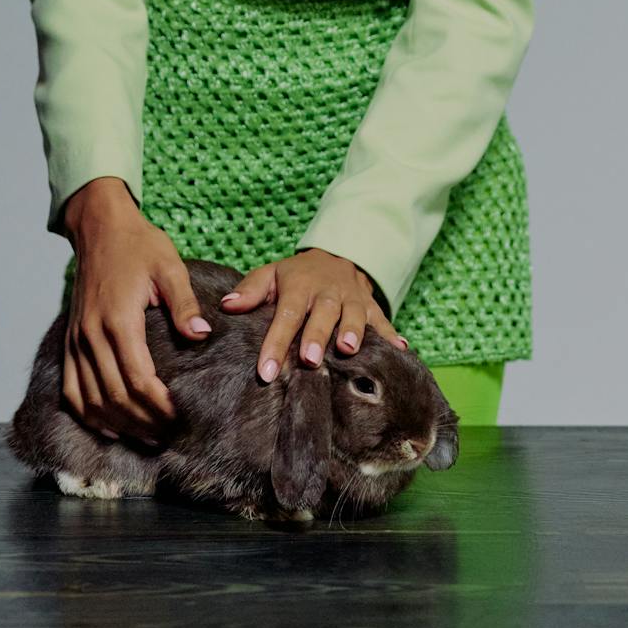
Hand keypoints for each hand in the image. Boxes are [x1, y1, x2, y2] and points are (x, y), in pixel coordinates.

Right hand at [60, 178, 214, 447]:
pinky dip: (88, 414)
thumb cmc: (138, 244)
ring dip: (117, 425)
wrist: (100, 227)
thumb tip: (202, 334)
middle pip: (115, 397)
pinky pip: (71, 389)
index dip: (159, 406)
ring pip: (91, 400)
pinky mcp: (70, 340)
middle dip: (143, 422)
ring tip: (146, 438)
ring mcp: (77, 340)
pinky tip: (109, 426)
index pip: (137, 379)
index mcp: (119, 319)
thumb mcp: (168, 266)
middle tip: (169, 436)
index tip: (180, 418)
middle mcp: (92, 335)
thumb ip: (184, 303)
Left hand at [218, 247, 408, 382]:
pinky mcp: (372, 307)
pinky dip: (392, 335)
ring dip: (353, 331)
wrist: (336, 257)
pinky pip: (384, 321)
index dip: (275, 343)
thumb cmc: (296, 276)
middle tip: (310, 359)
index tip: (266, 371)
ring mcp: (352, 299)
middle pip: (322, 314)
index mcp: (299, 287)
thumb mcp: (271, 275)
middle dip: (316, 336)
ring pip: (354, 314)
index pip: (285, 315)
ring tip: (348, 350)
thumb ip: (250, 291)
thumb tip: (226, 306)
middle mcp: (327, 293)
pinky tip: (401, 350)